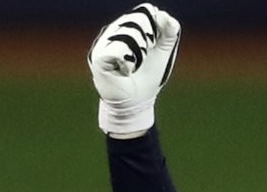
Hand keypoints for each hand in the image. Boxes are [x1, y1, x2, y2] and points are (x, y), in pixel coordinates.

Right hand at [87, 3, 180, 134]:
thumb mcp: (163, 53)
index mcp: (129, 25)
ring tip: (133, 66)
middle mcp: (114, 28)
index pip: (146, 12)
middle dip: (148, 42)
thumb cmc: (147, 78)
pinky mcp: (97, 56)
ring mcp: (104, 41)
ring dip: (139, 55)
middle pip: (139, 20)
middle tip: (141, 59)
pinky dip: (127, 63)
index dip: (156, 30)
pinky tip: (124, 71)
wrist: (136, 104)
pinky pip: (118, 50)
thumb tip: (165, 16)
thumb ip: (169, 33)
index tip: (153, 47)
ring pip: (130, 34)